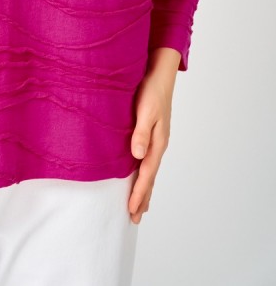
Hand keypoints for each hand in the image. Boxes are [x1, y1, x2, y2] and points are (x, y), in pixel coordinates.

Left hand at [128, 47, 179, 223]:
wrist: (159, 72)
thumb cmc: (151, 89)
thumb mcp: (146, 110)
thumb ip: (141, 132)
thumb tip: (137, 156)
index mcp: (157, 142)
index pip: (146, 174)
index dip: (139, 192)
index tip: (132, 210)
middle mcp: (157, 144)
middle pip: (150, 177)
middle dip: (143, 197)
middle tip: (135, 218)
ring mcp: (155, 139)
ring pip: (149, 169)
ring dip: (144, 188)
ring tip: (139, 205)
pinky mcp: (150, 132)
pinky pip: (147, 159)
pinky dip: (143, 173)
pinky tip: (139, 175)